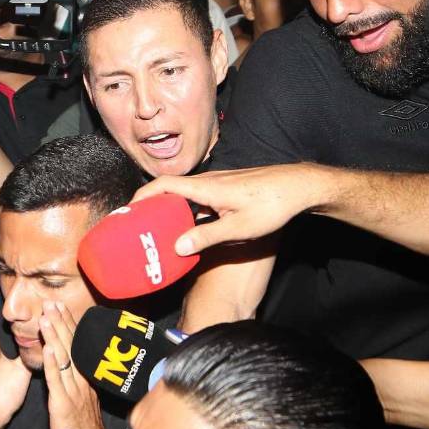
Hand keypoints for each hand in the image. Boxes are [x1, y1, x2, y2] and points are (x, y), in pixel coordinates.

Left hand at [41, 302, 102, 428]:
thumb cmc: (82, 425)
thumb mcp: (82, 396)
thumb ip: (75, 378)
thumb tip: (69, 358)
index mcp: (85, 377)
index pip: (76, 344)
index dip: (68, 324)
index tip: (59, 306)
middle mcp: (81, 380)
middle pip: (71, 346)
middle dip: (60, 323)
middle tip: (51, 303)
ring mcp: (74, 391)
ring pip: (64, 359)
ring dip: (55, 337)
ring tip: (46, 318)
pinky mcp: (64, 404)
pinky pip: (57, 381)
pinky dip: (52, 364)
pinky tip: (46, 349)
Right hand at [132, 163, 321, 255]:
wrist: (300, 186)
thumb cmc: (272, 205)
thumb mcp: (239, 227)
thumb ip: (207, 237)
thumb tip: (177, 247)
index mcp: (206, 188)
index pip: (164, 185)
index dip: (142, 195)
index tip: (128, 209)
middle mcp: (208, 181)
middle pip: (170, 189)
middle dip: (151, 205)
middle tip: (139, 224)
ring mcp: (218, 183)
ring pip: (184, 194)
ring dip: (170, 208)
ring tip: (160, 228)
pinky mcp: (227, 188)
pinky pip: (198, 197)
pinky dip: (187, 209)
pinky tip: (190, 227)